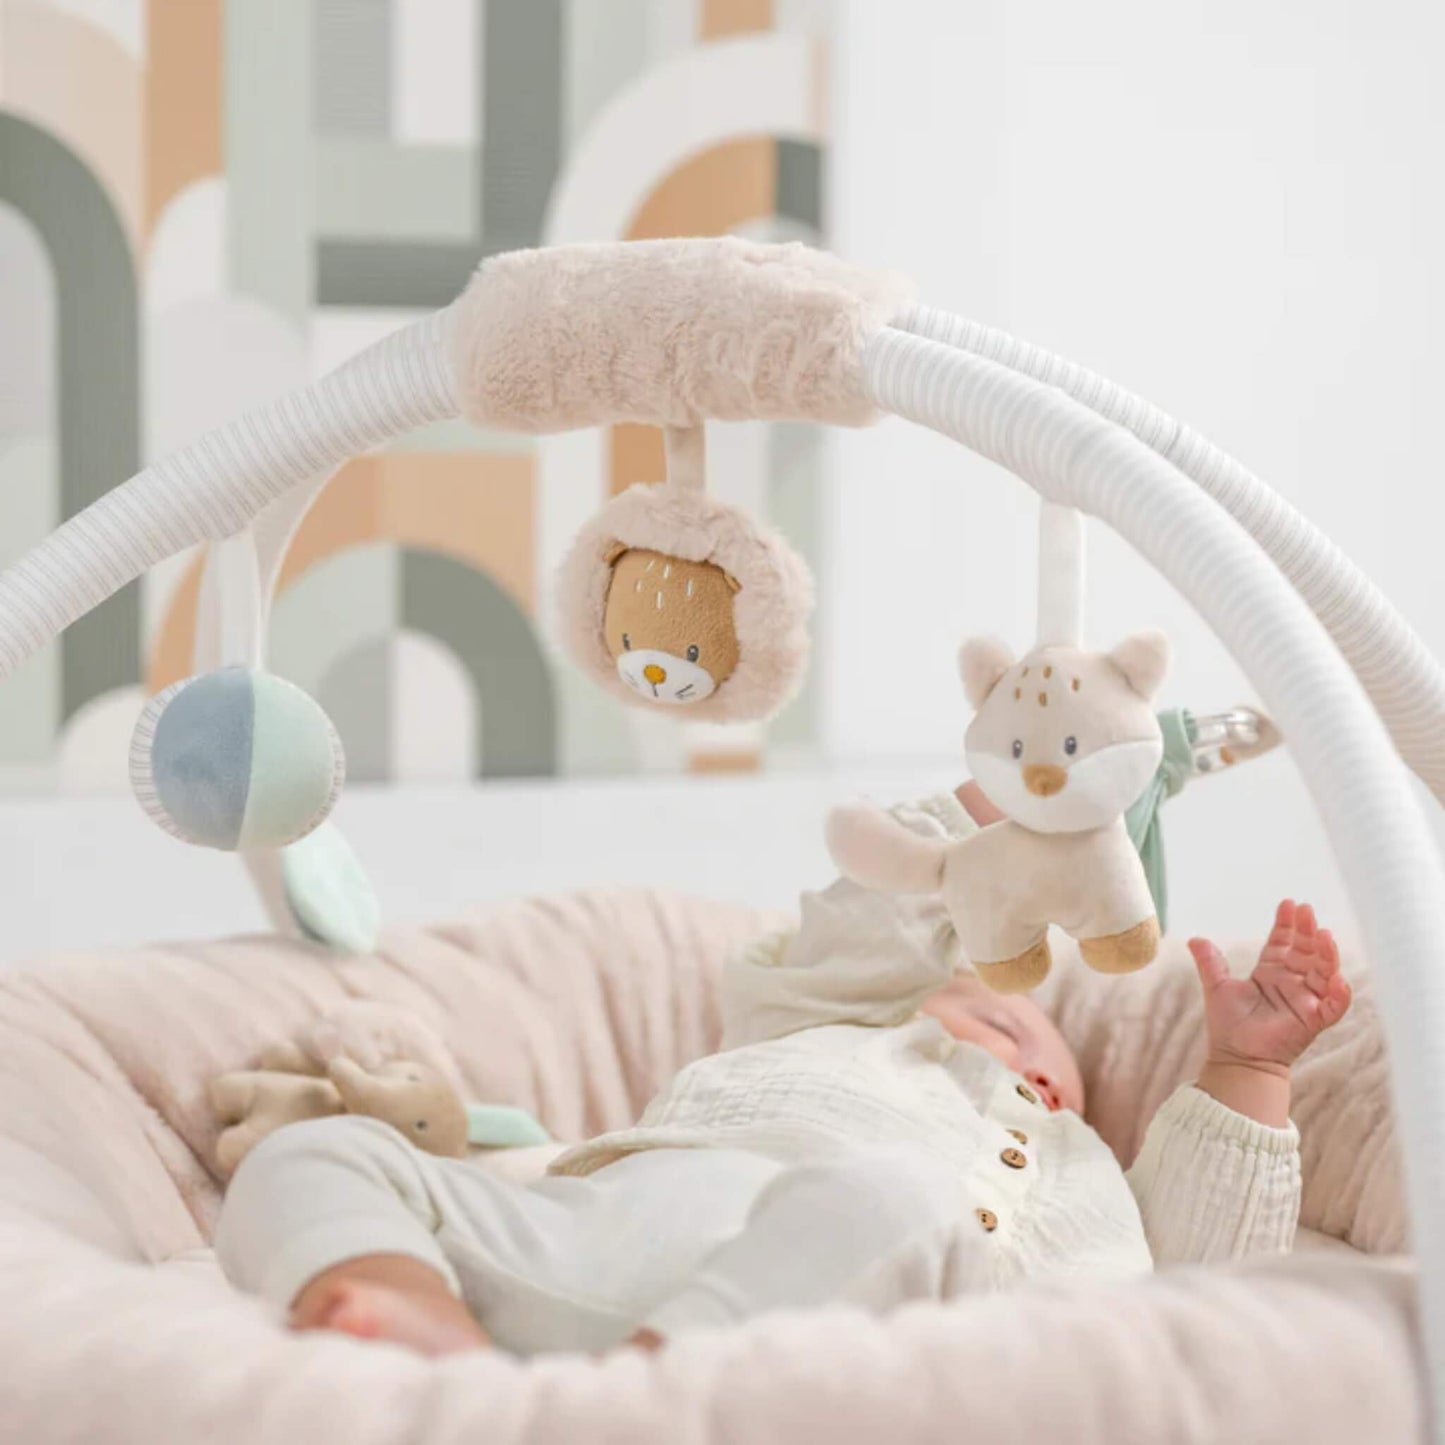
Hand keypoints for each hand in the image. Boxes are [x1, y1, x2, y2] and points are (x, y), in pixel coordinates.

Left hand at [1190, 900, 1351, 1073]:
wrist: (1235, 1057)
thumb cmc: (1228, 1025)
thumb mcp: (1217, 987)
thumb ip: (1210, 962)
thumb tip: (1194, 938)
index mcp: (1271, 972)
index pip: (1283, 942)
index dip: (1287, 924)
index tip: (1289, 904)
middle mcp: (1292, 983)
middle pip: (1306, 952)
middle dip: (1307, 931)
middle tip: (1307, 911)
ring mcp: (1305, 1000)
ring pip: (1323, 973)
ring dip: (1326, 955)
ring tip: (1325, 936)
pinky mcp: (1314, 1021)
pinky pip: (1333, 1007)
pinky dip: (1340, 995)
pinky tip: (1338, 980)